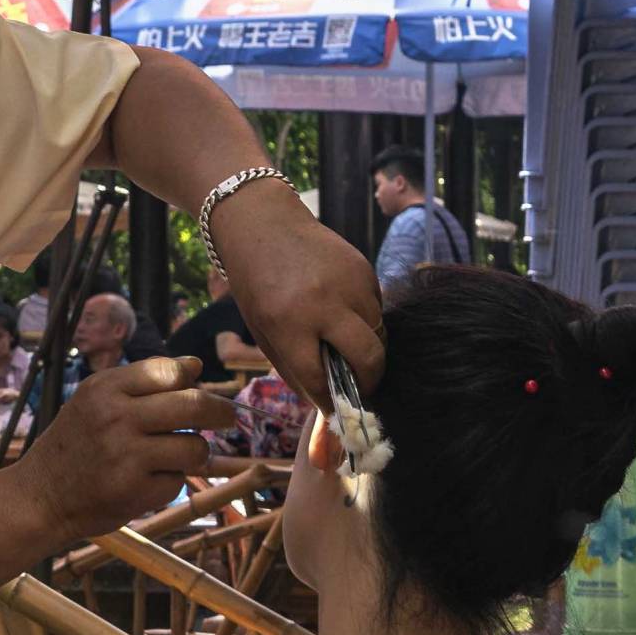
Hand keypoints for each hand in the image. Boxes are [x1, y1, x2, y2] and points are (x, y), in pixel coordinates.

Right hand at [19, 357, 232, 543]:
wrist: (41, 496)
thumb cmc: (75, 444)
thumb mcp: (97, 401)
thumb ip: (144, 382)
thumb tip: (195, 365)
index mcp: (105, 388)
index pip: (170, 372)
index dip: (193, 381)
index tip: (205, 391)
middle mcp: (116, 416)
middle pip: (194, 405)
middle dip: (221, 412)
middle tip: (229, 418)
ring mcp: (126, 454)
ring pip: (195, 446)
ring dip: (196, 452)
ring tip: (178, 456)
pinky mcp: (134, 491)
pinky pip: (178, 481)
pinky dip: (171, 482)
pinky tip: (148, 481)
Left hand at [214, 178, 385, 405]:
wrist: (263, 224)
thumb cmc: (256, 282)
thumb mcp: (262, 328)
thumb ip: (295, 366)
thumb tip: (328, 403)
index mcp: (288, 322)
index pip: (319, 378)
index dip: (329, 401)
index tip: (335, 410)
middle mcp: (323, 303)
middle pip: (368, 359)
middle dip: (369, 382)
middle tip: (361, 388)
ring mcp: (349, 283)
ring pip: (378, 334)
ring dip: (368, 347)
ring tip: (345, 343)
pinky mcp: (365, 269)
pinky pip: (377, 309)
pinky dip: (366, 320)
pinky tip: (343, 310)